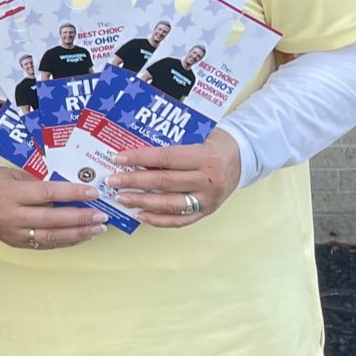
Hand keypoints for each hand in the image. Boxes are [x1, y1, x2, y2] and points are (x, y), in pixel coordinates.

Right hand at [0, 167, 109, 250]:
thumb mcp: (14, 175)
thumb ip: (40, 184)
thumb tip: (72, 191)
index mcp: (9, 194)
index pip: (46, 193)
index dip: (72, 193)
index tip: (92, 193)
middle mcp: (11, 216)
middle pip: (52, 219)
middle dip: (80, 218)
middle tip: (101, 215)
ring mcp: (14, 233)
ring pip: (51, 236)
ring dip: (78, 233)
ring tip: (98, 228)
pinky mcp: (18, 244)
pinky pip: (46, 244)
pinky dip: (67, 240)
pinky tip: (82, 236)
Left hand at [107, 129, 241, 228]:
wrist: (243, 157)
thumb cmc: (214, 143)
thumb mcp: (197, 136)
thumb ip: (171, 145)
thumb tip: (135, 152)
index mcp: (205, 156)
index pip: (167, 158)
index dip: (140, 158)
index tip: (119, 159)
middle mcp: (208, 180)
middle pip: (164, 182)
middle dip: (134, 182)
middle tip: (112, 181)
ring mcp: (208, 199)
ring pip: (170, 204)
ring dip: (142, 202)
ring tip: (121, 198)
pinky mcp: (207, 212)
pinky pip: (179, 220)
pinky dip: (158, 219)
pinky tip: (140, 214)